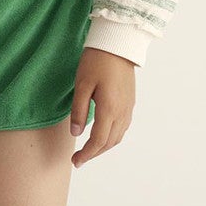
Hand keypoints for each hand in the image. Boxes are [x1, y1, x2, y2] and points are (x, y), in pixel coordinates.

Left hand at [69, 47, 134, 167]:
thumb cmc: (97, 61)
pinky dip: (112, 137)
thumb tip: (75, 133)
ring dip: (103, 147)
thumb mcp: (81, 85)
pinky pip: (123, 127)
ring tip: (89, 150)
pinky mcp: (130, 102)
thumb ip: (78, 111)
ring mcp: (128, 108)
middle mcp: (122, 112)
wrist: (118, 44)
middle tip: (78, 159)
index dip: (86, 154)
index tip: (75, 161)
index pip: (98, 141)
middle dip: (94, 154)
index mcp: (109, 109)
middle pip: (109, 143)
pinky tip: (102, 134)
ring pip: (118, 137)